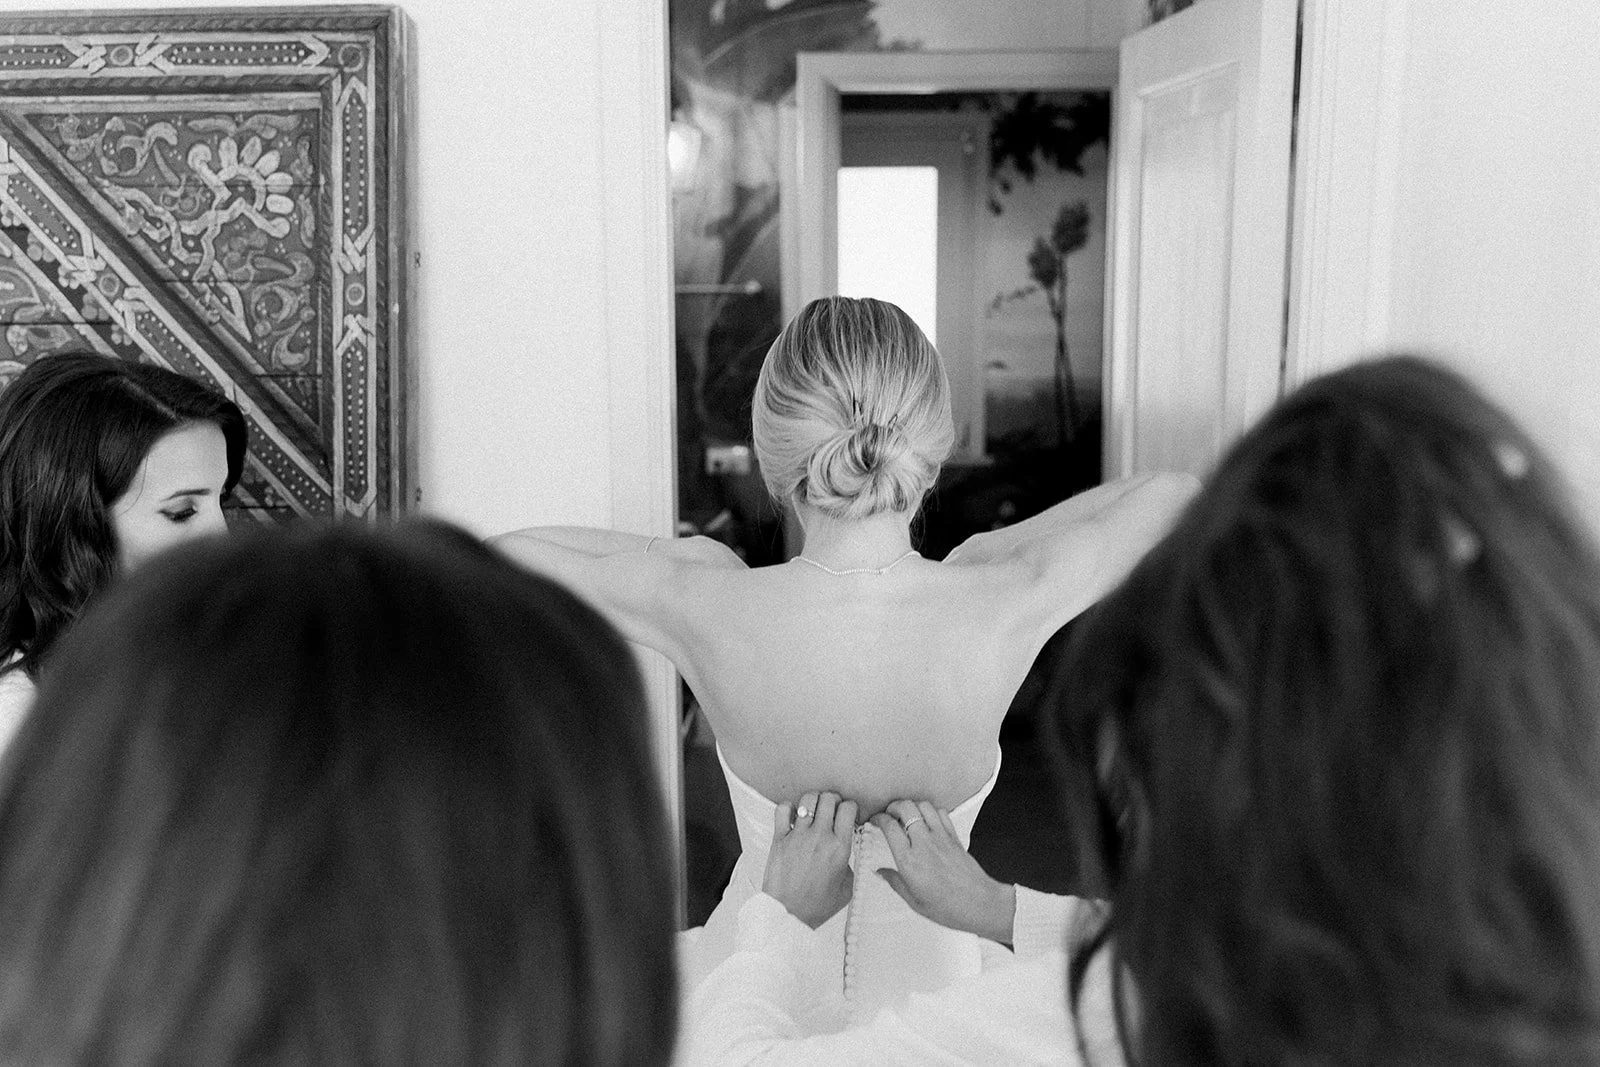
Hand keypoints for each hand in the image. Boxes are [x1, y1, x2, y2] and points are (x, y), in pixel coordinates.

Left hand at [762, 791, 858, 928]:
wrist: (788, 914)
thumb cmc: (816, 906)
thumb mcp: (847, 888)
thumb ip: (850, 865)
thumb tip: (847, 851)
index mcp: (839, 848)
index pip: (848, 808)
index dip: (850, 808)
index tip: (847, 815)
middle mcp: (820, 837)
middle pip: (829, 798)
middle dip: (833, 800)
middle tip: (831, 811)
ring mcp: (798, 836)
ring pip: (808, 799)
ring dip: (813, 801)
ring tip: (813, 812)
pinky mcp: (779, 838)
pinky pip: (782, 809)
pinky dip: (788, 808)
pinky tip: (792, 818)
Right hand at [871, 801, 1015, 943]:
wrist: (979, 904)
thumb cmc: (949, 907)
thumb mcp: (914, 901)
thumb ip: (895, 882)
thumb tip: (881, 873)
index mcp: (910, 861)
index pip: (889, 827)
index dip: (878, 819)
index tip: (875, 820)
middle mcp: (924, 845)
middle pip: (905, 808)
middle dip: (893, 806)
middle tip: (889, 814)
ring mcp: (941, 838)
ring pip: (923, 806)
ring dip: (912, 806)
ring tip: (906, 814)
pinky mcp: (954, 837)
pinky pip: (940, 813)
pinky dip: (930, 810)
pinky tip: (927, 819)